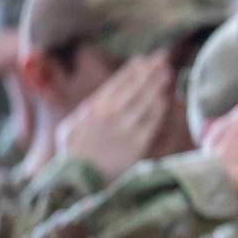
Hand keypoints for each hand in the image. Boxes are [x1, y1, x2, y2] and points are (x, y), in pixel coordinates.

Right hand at [57, 54, 175, 181]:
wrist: (78, 179)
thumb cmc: (73, 154)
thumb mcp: (71, 126)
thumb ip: (88, 110)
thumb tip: (102, 98)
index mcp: (93, 108)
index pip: (117, 82)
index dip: (132, 70)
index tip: (143, 59)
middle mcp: (111, 114)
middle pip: (135, 87)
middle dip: (149, 70)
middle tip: (162, 57)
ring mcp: (125, 128)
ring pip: (145, 101)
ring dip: (157, 85)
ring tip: (166, 73)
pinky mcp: (137, 143)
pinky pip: (151, 122)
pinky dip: (158, 109)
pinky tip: (164, 98)